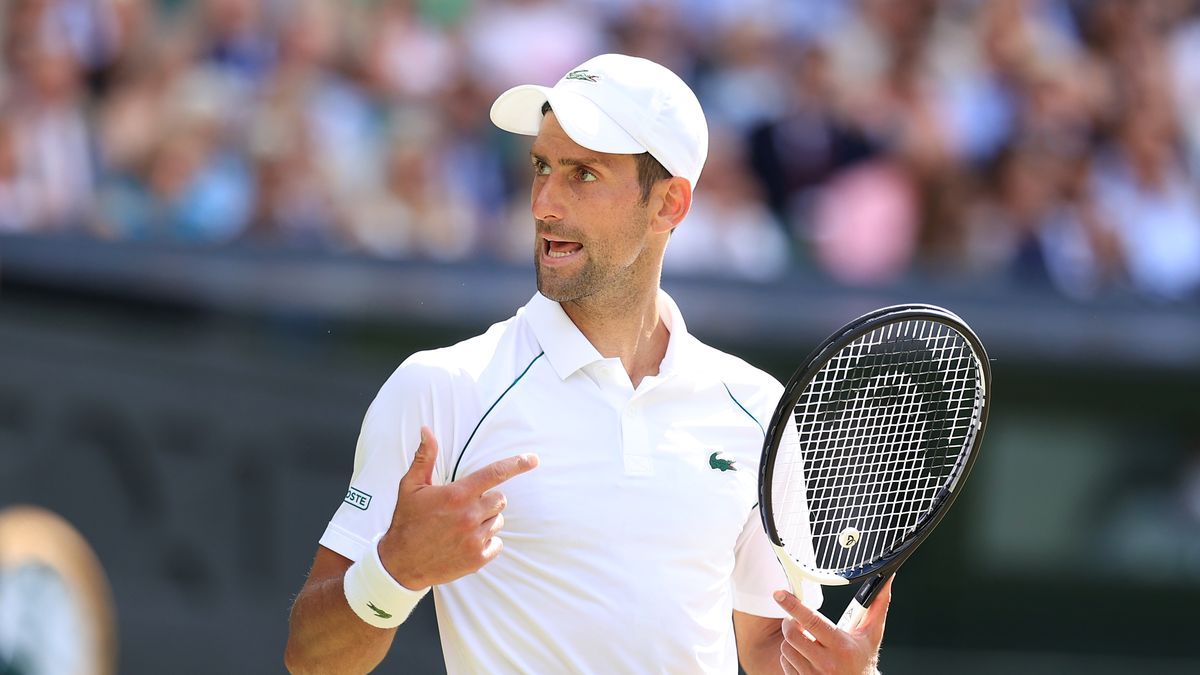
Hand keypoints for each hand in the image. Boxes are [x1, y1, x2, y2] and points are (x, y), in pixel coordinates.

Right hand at [378, 426, 538, 588]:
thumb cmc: (406, 521)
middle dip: (487, 499)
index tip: (533, 459)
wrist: (400, 563)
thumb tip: (426, 430)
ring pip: (498, 520)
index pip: (494, 474)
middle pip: (500, 498)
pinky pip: (497, 543)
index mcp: (457, 495)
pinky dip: (487, 542)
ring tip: (462, 527)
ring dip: (486, 521)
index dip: (516, 464)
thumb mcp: (411, 486)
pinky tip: (467, 542)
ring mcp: (475, 539)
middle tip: (466, 507)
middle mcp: (469, 516)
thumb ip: (425, 457)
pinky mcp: (477, 558)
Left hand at [773, 577, 892, 674]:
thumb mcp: (871, 635)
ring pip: (786, 649)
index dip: (793, 606)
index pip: (812, 621)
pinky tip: (804, 656)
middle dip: (790, 623)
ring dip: (791, 641)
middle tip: (797, 621)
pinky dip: (790, 656)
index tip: (779, 594)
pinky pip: (784, 663)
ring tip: (806, 641)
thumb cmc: (863, 660)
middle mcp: (826, 663)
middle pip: (792, 635)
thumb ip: (877, 605)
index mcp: (842, 646)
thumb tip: (886, 579)